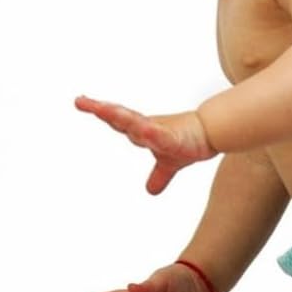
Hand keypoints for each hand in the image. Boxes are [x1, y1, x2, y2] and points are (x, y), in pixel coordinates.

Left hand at [75, 95, 215, 193]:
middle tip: (80, 101)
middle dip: (101, 110)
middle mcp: (146, 127)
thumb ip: (158, 175)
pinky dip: (150, 133)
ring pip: (135, 123)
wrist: (211, 133)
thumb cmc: (187, 141)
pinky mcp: (172, 138)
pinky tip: (142, 129)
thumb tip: (151, 191)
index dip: (99, 111)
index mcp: (141, 131)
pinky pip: (158, 136)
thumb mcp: (169, 164)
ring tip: (101, 109)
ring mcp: (158, 131)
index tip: (80, 101)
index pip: (116, 120)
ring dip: (118, 116)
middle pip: (119, 117)